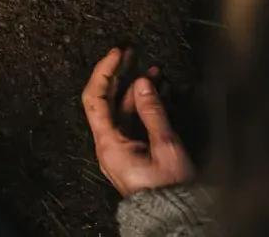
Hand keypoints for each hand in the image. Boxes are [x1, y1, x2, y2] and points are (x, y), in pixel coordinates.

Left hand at [82, 49, 193, 197]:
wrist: (174, 217)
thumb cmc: (170, 190)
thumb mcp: (166, 148)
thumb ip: (153, 113)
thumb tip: (142, 82)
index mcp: (109, 144)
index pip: (94, 98)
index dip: (104, 71)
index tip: (117, 53)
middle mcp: (109, 145)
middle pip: (105, 101)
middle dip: (118, 74)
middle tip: (130, 52)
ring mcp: (119, 148)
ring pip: (121, 110)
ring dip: (135, 88)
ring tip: (152, 69)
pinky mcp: (131, 151)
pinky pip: (131, 122)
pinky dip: (142, 105)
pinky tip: (156, 91)